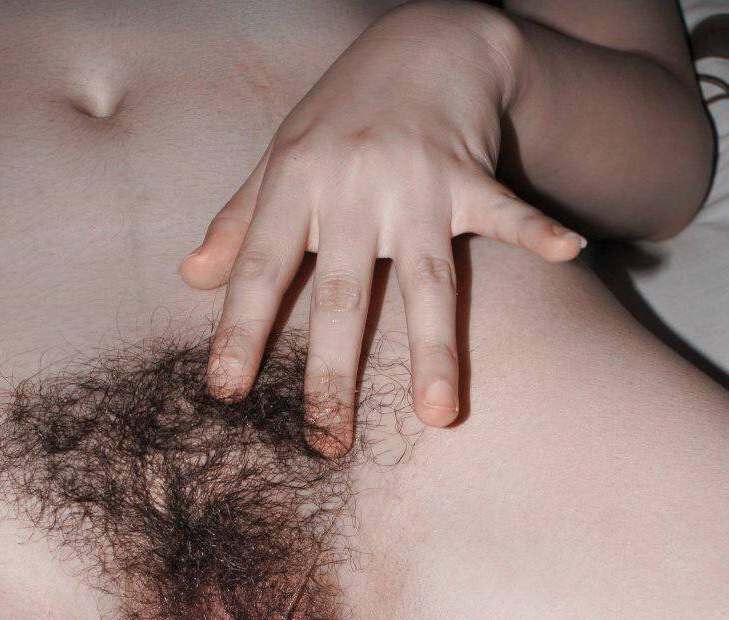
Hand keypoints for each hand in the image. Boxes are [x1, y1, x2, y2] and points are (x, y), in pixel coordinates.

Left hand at [180, 0, 585, 454]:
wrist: (423, 38)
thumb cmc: (342, 112)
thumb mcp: (281, 157)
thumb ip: (238, 222)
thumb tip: (191, 279)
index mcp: (295, 183)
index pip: (260, 270)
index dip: (240, 331)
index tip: (226, 394)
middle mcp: (351, 185)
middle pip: (340, 294)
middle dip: (332, 375)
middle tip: (326, 442)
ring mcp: (416, 180)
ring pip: (424, 278)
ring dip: (433, 349)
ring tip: (438, 415)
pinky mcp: (470, 173)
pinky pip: (505, 209)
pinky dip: (535, 229)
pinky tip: (566, 250)